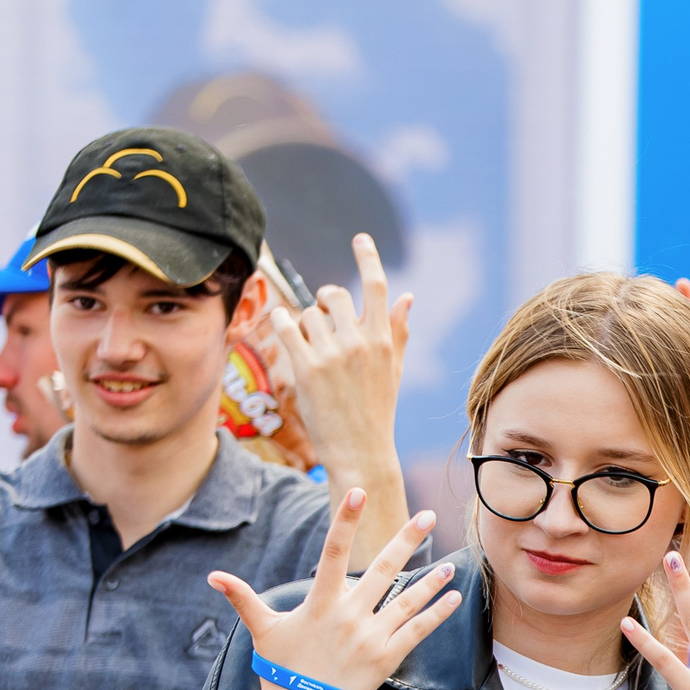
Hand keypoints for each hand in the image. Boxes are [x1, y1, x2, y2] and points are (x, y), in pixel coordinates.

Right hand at [211, 493, 458, 689]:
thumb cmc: (281, 669)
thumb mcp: (262, 630)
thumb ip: (244, 598)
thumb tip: (213, 576)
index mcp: (319, 603)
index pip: (333, 552)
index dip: (346, 521)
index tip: (359, 493)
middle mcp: (348, 616)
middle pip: (382, 569)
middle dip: (407, 540)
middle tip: (428, 516)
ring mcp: (370, 637)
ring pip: (407, 600)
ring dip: (431, 580)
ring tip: (451, 563)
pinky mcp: (386, 658)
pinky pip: (417, 631)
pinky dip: (437, 614)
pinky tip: (454, 598)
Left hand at [271, 235, 411, 473]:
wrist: (360, 452)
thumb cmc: (377, 411)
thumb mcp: (392, 370)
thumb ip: (396, 331)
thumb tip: (407, 297)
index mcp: (383, 340)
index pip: (376, 288)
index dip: (368, 258)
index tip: (360, 238)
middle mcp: (359, 342)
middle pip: (332, 294)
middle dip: (323, 300)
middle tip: (322, 317)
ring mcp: (332, 355)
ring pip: (306, 314)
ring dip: (303, 325)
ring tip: (309, 347)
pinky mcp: (306, 368)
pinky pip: (286, 327)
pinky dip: (281, 323)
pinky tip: (283, 327)